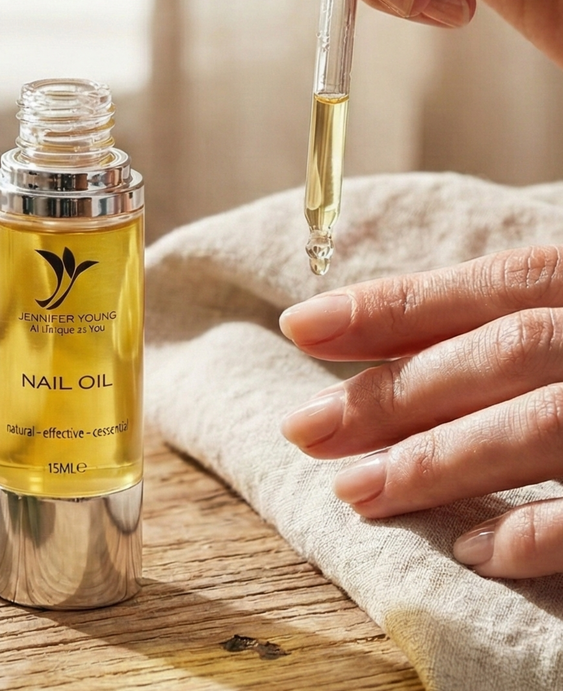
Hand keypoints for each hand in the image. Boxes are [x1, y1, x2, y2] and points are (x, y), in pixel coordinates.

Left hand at [279, 245, 562, 578]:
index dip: (391, 306)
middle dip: (395, 392)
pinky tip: (468, 552)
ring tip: (353, 492)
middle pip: (504, 352)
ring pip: (540, 424)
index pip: (491, 285)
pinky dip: (534, 532)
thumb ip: (506, 330)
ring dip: (436, 461)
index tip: (298, 326)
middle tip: (305, 430)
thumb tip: (375, 348)